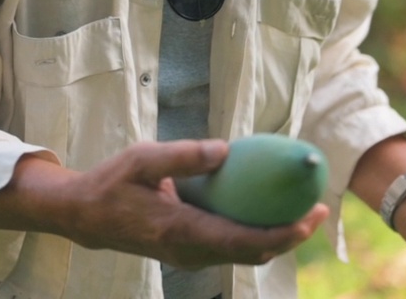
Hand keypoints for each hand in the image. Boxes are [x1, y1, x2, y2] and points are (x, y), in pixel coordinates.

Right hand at [61, 139, 329, 268]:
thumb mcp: (142, 159)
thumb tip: (226, 150)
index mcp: (181, 230)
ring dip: (278, 237)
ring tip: (303, 208)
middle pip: (253, 253)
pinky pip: (232, 247)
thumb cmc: (113, 182)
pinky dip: (256, 233)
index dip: (283, 233)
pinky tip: (267, 207)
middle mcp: (190, 251)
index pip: (243, 240)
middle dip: (292, 236)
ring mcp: (190, 256)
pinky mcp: (189, 252)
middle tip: (319, 207)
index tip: (310, 214)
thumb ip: (183, 156)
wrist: (86, 217)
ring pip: (244, 254)